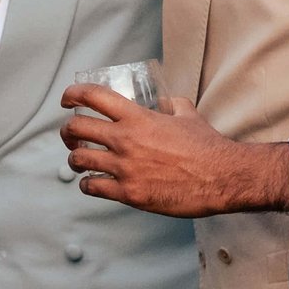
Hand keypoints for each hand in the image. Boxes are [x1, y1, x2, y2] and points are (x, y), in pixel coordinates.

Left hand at [58, 88, 288, 215]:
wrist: (222, 177)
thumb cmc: (208, 147)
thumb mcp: (188, 115)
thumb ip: (172, 105)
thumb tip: (166, 101)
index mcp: (138, 117)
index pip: (93, 97)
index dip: (72, 95)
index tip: (67, 101)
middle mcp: (125, 140)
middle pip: (76, 129)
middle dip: (67, 131)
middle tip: (71, 136)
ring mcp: (125, 168)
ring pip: (79, 160)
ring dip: (74, 159)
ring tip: (80, 160)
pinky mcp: (129, 193)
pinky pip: (92, 187)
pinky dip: (87, 183)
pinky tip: (92, 182)